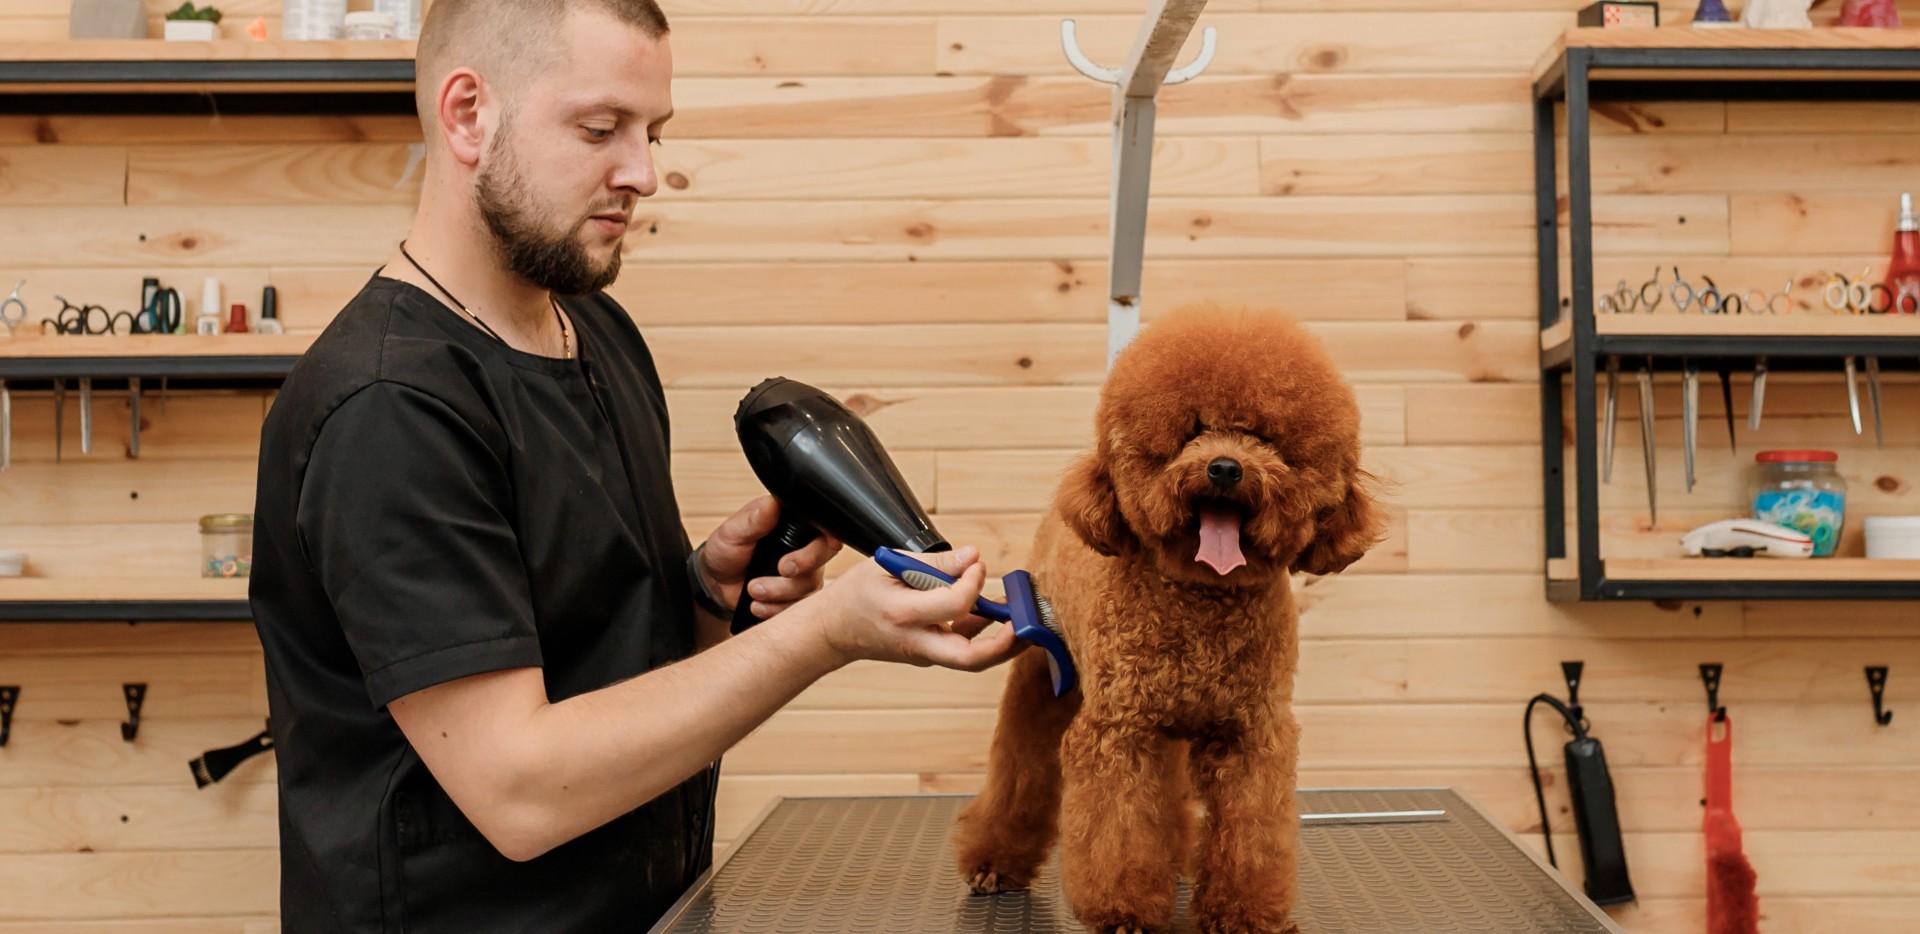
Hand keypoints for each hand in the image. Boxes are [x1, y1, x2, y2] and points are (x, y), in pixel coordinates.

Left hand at [698, 496, 841, 619]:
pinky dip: (776, 608)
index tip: (817, 546)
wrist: (716, 583)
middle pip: (825, 553)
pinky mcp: (797, 597)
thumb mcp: (733, 532)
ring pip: (810, 584)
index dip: (826, 536)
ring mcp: (804, 573)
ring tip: (752, 590)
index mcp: (792, 523)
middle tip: (781, 568)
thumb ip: (754, 519)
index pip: (822, 525)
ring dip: (780, 591)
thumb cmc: (726, 550)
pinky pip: (799, 606)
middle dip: (805, 563)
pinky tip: (757, 605)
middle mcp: (804, 547)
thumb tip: (773, 504)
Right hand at [802, 546, 1021, 672]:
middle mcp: (916, 642)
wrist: (833, 632)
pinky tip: (996, 610)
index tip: (976, 564)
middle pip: (971, 658)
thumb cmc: (857, 593)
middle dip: (1007, 643)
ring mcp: (925, 655)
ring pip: (972, 659)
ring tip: (1022, 612)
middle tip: (1029, 622)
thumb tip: (974, 557)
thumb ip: (934, 563)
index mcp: (901, 615)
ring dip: (1004, 639)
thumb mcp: (888, 565)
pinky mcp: (930, 656)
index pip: (953, 604)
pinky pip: (963, 648)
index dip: (973, 581)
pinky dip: (985, 633)